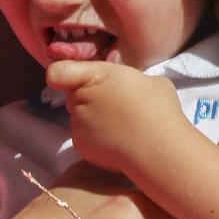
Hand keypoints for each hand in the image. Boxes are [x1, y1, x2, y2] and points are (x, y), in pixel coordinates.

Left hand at [47, 60, 191, 175]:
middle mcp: (81, 98)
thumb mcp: (151, 82)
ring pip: (80, 118)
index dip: (63, 75)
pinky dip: (97, 141)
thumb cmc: (159, 110)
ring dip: (94, 121)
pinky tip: (118, 142)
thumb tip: (128, 90)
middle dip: (89, 100)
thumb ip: (129, 81)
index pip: (58, 71)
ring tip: (121, 129)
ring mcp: (78, 123)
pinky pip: (84, 138)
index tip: (77, 81)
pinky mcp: (80, 145)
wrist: (159, 147)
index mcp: (97, 76)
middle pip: (75, 96)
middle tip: (115, 109)